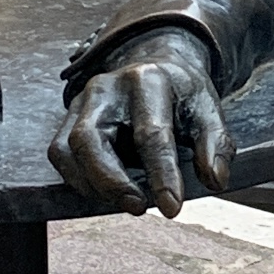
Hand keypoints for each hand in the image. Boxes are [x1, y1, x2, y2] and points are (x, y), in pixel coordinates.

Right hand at [51, 26, 230, 217]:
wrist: (154, 65)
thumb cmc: (181, 94)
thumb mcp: (208, 109)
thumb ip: (215, 144)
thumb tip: (215, 180)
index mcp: (148, 80)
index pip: (150, 133)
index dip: (162, 174)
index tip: (172, 208)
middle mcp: (107, 87)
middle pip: (90, 139)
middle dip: (112, 182)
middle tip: (139, 207)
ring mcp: (82, 101)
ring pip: (67, 149)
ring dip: (93, 185)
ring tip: (127, 202)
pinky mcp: (69, 116)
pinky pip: (59, 154)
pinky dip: (78, 180)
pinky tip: (105, 192)